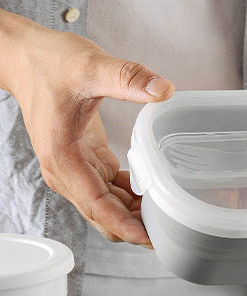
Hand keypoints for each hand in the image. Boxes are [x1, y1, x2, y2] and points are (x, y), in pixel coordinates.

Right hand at [0, 10, 173, 243]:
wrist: (27, 57)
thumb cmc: (50, 63)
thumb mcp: (91, 66)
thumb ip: (128, 78)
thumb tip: (164, 89)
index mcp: (62, 158)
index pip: (95, 204)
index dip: (122, 224)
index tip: (148, 238)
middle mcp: (66, 171)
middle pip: (102, 214)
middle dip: (133, 228)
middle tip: (171, 231)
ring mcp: (76, 169)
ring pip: (108, 206)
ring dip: (134, 214)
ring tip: (170, 217)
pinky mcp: (87, 160)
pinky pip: (110, 189)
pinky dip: (130, 197)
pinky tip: (156, 195)